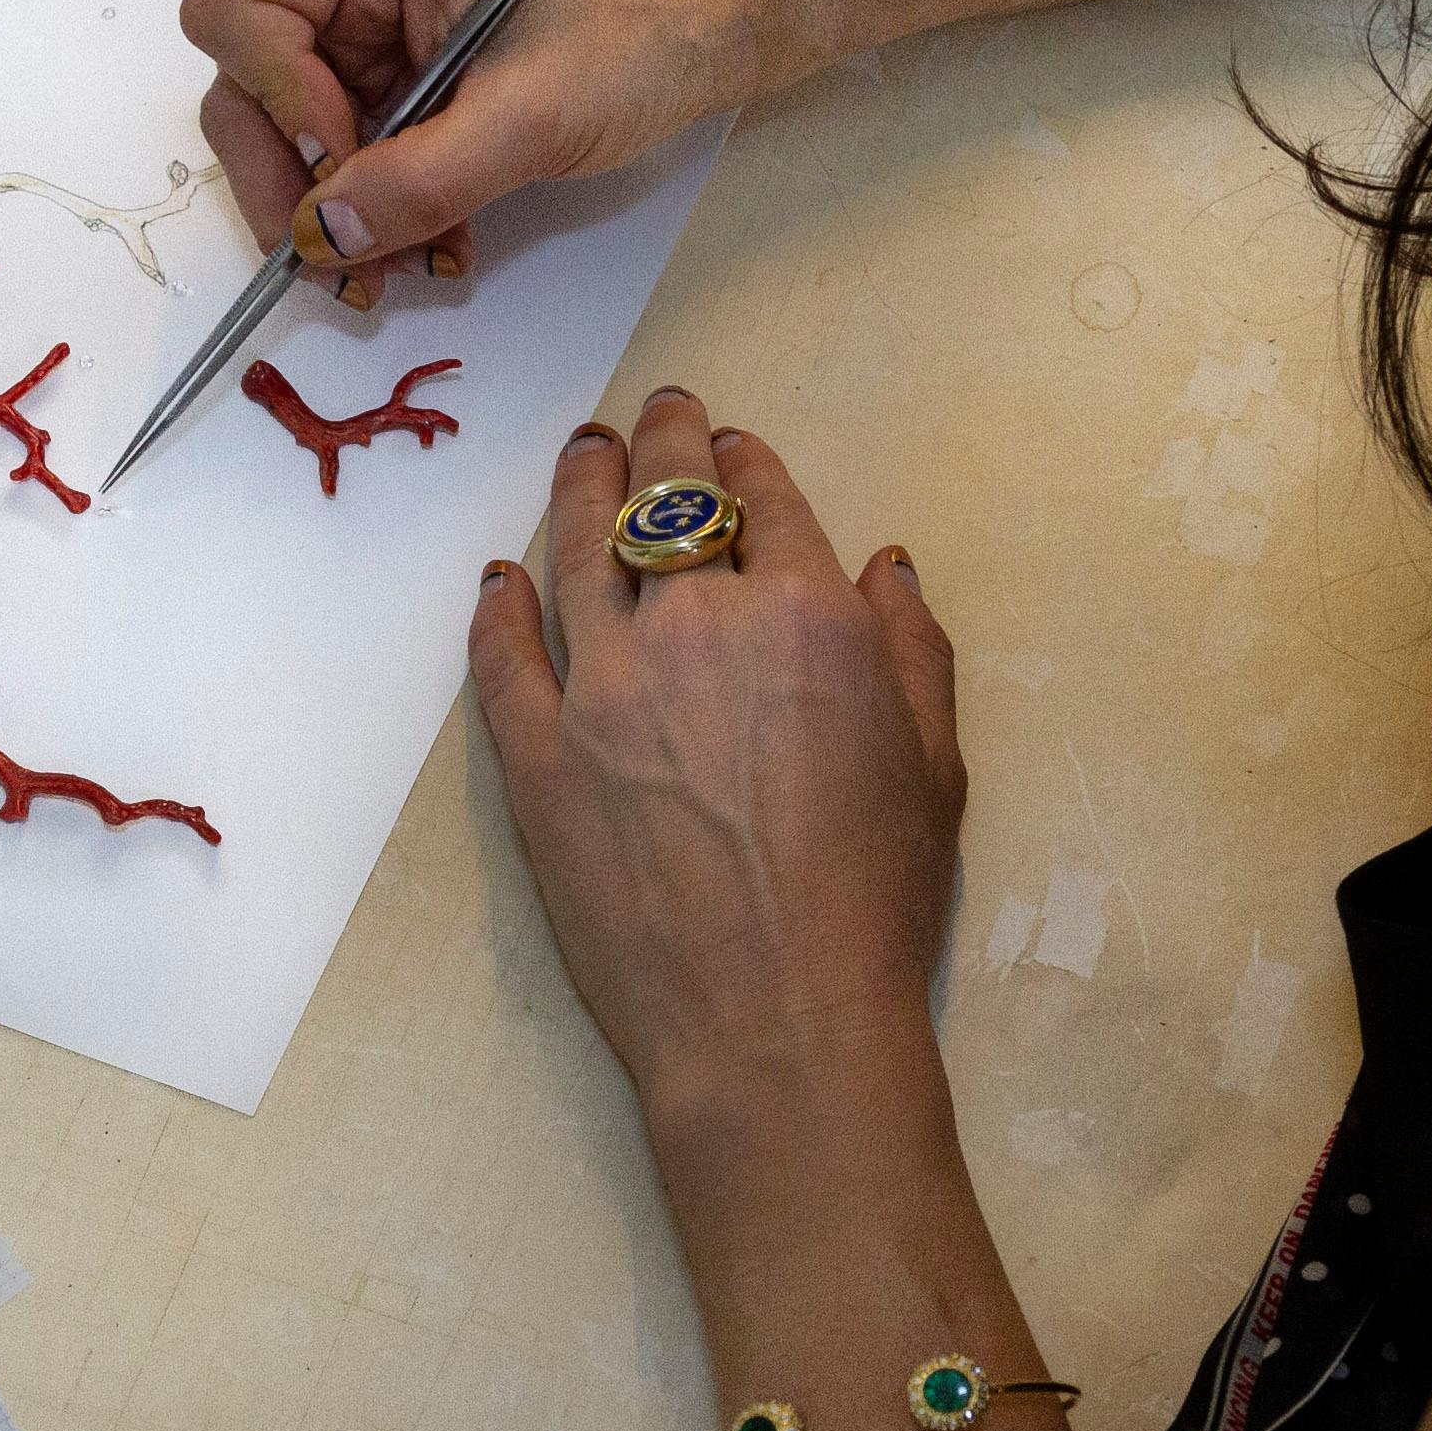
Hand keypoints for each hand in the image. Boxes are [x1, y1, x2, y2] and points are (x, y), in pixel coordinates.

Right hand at [182, 0, 772, 306]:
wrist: (708, 26)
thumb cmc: (635, 31)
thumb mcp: (531, 115)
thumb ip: (421, 178)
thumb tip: (321, 238)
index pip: (240, 13)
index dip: (275, 102)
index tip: (345, 167)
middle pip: (247, 86)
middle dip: (292, 185)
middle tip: (345, 267)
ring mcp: (368, 31)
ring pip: (291, 138)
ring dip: (337, 217)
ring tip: (403, 272)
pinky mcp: (396, 82)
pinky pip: (349, 157)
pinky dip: (378, 212)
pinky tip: (438, 247)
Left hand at [471, 389, 965, 1133]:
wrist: (773, 1019)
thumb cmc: (872, 903)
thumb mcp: (934, 768)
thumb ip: (911, 652)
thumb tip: (882, 566)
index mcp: (805, 615)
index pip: (766, 501)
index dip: (748, 463)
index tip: (735, 445)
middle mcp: (695, 626)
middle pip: (664, 500)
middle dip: (663, 441)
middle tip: (656, 411)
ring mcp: (602, 686)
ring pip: (572, 550)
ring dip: (576, 487)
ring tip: (580, 452)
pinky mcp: (537, 754)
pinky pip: (503, 656)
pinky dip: (497, 608)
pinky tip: (497, 580)